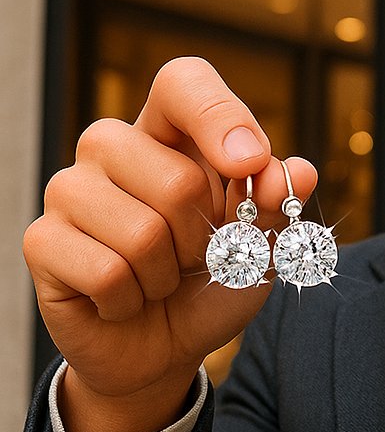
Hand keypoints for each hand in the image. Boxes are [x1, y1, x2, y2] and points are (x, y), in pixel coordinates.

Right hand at [22, 57, 316, 431]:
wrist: (166, 346)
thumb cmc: (216, 278)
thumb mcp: (264, 244)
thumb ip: (278, 205)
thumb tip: (296, 172)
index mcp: (171, 131)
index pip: (184, 84)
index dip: (218, 116)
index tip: (249, 164)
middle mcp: (113, 146)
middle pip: (178, 178)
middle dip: (206, 237)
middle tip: (196, 254)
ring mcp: (71, 188)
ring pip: (143, 231)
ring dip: (168, 273)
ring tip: (159, 276)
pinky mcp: (42, 239)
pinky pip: (107, 272)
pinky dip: (133, 299)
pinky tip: (124, 298)